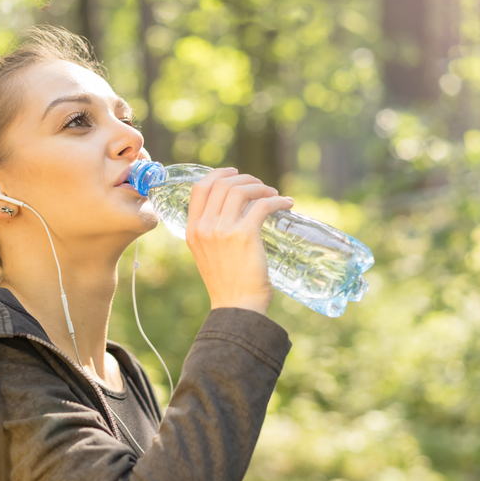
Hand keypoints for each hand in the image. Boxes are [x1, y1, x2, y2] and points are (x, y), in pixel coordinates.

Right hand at [186, 168, 293, 314]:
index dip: (218, 174)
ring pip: (241, 190)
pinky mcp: (244, 235)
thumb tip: (237, 213)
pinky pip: (263, 205)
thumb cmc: (227, 285)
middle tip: (261, 187)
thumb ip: (213, 234)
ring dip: (261, 187)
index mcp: (192, 230)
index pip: (200, 188)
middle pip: (222, 184)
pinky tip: (287, 203)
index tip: (235, 173)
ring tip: (273, 194)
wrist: (236, 307)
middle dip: (245, 179)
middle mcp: (204, 227)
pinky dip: (277, 200)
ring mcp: (222, 230)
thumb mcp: (208, 255)